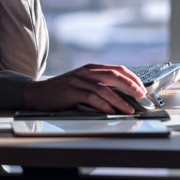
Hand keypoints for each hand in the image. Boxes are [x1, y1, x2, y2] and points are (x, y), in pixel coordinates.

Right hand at [22, 64, 147, 113]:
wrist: (37, 93)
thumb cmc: (61, 91)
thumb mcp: (81, 84)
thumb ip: (98, 86)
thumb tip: (121, 98)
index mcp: (91, 68)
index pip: (117, 69)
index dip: (132, 78)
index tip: (142, 88)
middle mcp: (86, 72)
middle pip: (114, 75)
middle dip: (131, 86)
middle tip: (141, 95)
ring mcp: (78, 81)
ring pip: (105, 88)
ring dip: (120, 100)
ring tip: (129, 109)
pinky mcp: (71, 91)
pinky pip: (92, 97)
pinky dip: (104, 105)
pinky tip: (111, 111)